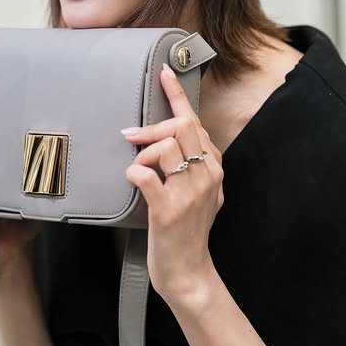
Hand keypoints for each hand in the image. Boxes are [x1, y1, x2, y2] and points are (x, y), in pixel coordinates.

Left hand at [123, 64, 223, 302]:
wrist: (189, 272)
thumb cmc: (188, 231)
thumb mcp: (202, 194)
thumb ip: (195, 165)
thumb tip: (171, 137)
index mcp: (214, 169)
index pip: (195, 122)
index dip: (177, 95)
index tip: (164, 72)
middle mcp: (207, 177)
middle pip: (181, 128)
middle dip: (152, 126)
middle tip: (132, 135)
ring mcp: (189, 194)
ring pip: (164, 147)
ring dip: (142, 151)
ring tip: (134, 164)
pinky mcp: (167, 211)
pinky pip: (145, 176)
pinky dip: (133, 172)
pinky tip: (131, 180)